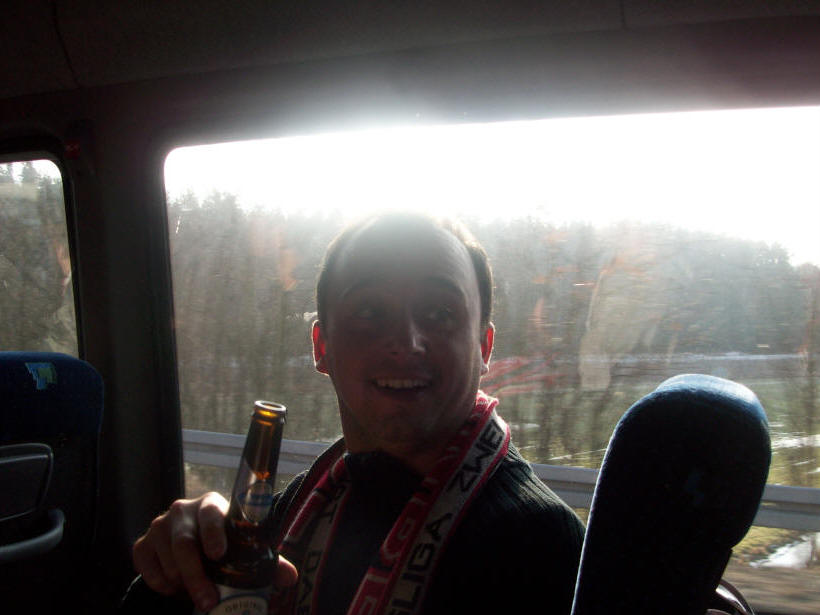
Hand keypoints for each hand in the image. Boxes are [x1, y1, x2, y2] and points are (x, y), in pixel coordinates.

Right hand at [132, 492, 296, 611]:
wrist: (193, 544)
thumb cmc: (225, 543)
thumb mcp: (244, 549)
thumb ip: (268, 563)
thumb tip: (290, 577)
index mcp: (212, 504)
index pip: (212, 514)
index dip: (213, 533)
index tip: (218, 555)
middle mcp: (182, 510)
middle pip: (184, 543)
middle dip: (196, 576)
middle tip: (208, 601)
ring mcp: (159, 525)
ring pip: (167, 559)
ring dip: (181, 583)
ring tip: (196, 592)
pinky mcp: (142, 543)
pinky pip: (146, 567)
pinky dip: (160, 583)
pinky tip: (175, 588)